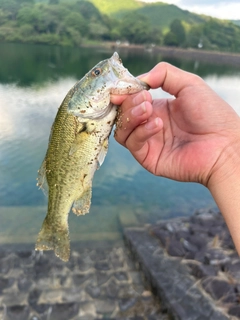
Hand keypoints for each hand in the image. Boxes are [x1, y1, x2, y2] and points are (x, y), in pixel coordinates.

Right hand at [111, 62, 239, 188]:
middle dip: (129, 103)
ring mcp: (149, 142)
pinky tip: (158, 125)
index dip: (124, 93)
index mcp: (158, 109)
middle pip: (123, 114)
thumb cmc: (212, 114)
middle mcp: (150, 125)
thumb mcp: (190, 84)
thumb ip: (165, 74)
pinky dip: (141, 131)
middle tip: (145, 98)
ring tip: (148, 109)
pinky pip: (133, 144)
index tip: (120, 88)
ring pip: (122, 130)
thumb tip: (140, 79)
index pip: (131, 101)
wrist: (224, 144)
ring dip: (131, 116)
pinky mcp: (149, 158)